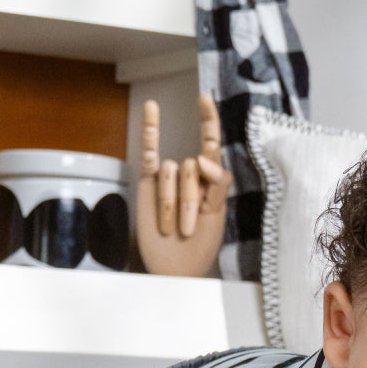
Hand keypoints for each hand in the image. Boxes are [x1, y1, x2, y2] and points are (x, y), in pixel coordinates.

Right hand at [137, 94, 231, 276]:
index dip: (208, 121)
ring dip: (171, 204)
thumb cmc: (200, 245)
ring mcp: (169, 178)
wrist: (176, 268)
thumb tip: (201, 157)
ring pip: (171, 171)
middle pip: (192, 166)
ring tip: (172, 227)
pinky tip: (151, 110)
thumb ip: (216, 184)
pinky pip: (149, 153)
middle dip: (190, 199)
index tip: (203, 99)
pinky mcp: (149, 183)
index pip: (210, 144)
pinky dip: (149, 131)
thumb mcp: (217, 217)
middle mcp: (190, 175)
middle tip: (190, 227)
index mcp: (210, 181)